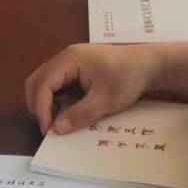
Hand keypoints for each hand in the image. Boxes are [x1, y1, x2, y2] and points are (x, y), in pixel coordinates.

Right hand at [25, 43, 158, 134]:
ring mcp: (71, 60)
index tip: (48, 130)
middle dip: (37, 104)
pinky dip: (54, 97)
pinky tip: (64, 111)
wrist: (149, 65)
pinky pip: (56, 82)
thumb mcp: (104, 101)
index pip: (43, 84)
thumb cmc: (127, 79)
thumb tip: (56, 130)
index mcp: (69, 60)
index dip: (41, 108)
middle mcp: (66, 57)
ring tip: (55, 121)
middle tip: (47, 127)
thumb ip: (79, 115)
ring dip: (44, 101)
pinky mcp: (77, 67)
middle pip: (37, 80)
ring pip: (45, 80)